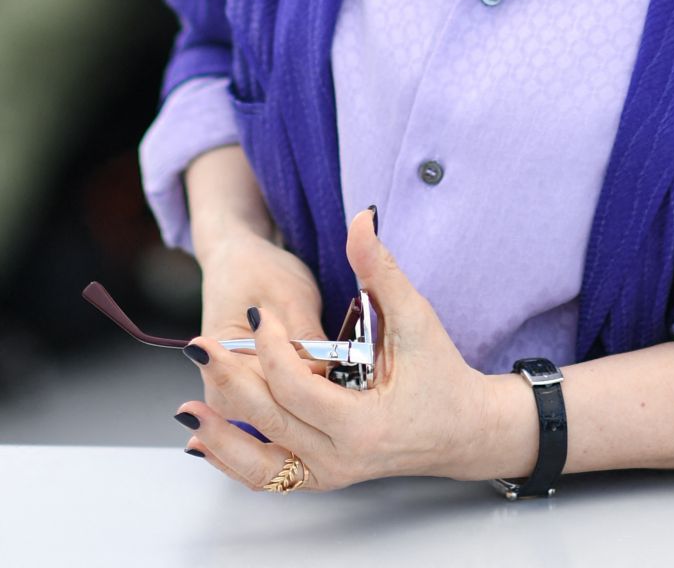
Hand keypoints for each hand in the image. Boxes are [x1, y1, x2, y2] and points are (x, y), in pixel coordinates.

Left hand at [176, 211, 503, 490]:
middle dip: (230, 381)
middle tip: (198, 345)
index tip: (260, 313)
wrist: (461, 428)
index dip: (271, 348)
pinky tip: (205, 442)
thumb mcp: (414, 317)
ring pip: (258, 462)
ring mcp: (327, 475)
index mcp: (363, 424)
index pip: (297, 387)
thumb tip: (361, 218)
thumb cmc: (441, 373)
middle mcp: (340, 459)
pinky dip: (233, 460)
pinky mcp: (319, 478)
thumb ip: (380, 268)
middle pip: (269, 421)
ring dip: (221, 434)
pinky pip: (266, 477)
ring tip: (188, 406)